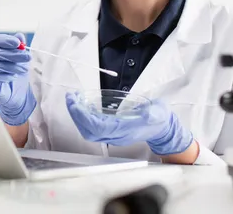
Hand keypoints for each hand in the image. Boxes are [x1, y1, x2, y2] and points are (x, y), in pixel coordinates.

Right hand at [0, 33, 35, 125]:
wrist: (14, 94)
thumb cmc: (14, 72)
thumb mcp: (20, 58)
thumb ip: (19, 47)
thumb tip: (20, 35)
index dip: (4, 40)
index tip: (18, 43)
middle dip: (14, 54)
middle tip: (28, 56)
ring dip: (12, 66)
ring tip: (24, 69)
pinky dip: (5, 76)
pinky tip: (13, 77)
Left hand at [66, 92, 192, 155]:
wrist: (162, 128)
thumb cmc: (159, 118)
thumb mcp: (159, 113)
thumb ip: (154, 113)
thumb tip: (148, 112)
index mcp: (125, 130)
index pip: (99, 128)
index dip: (85, 118)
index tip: (76, 104)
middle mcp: (116, 135)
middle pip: (89, 131)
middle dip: (76, 115)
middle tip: (70, 98)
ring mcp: (112, 134)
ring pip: (88, 130)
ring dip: (77, 115)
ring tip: (72, 100)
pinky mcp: (110, 130)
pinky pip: (92, 127)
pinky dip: (83, 116)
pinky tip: (81, 105)